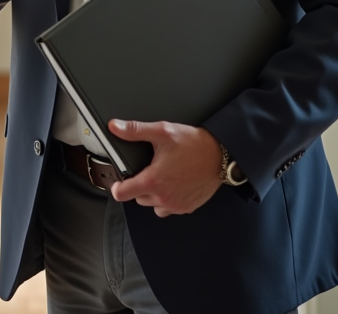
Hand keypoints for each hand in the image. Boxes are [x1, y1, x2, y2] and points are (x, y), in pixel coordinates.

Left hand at [106, 120, 221, 217]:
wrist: (221, 155)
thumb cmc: (195, 144)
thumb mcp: (162, 132)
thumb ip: (135, 130)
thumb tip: (115, 127)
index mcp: (154, 180)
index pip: (122, 194)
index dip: (116, 187)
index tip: (118, 182)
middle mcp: (164, 197)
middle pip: (138, 198)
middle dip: (138, 186)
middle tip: (148, 170)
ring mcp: (176, 205)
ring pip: (153, 205)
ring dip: (152, 195)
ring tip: (161, 178)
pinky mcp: (187, 207)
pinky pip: (169, 209)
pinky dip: (167, 200)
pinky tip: (173, 185)